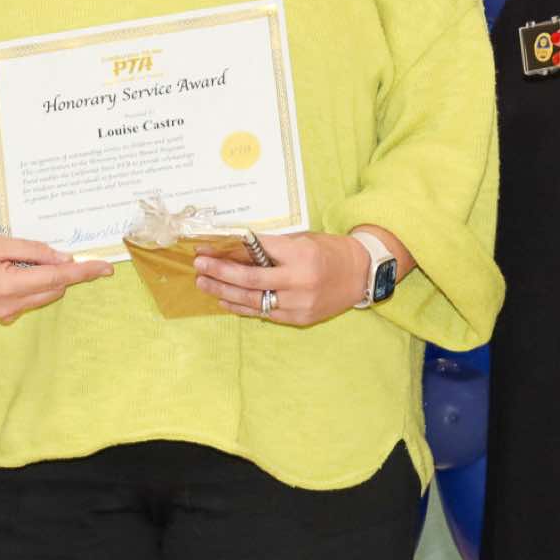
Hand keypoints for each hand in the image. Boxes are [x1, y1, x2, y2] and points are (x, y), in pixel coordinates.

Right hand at [0, 227, 112, 323]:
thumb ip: (33, 251)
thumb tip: (63, 258)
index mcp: (8, 286)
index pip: (57, 278)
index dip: (84, 272)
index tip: (106, 268)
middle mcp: (9, 306)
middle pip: (54, 288)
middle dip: (60, 269)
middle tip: (42, 250)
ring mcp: (5, 314)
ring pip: (44, 294)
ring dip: (45, 276)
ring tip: (16, 258)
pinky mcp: (2, 315)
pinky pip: (30, 298)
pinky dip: (32, 283)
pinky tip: (12, 269)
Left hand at [193, 232, 367, 326]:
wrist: (360, 274)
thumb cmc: (328, 251)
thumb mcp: (301, 240)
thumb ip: (271, 247)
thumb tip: (233, 249)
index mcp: (300, 254)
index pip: (256, 249)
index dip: (228, 249)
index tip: (207, 247)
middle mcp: (299, 280)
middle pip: (250, 278)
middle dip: (220, 272)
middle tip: (199, 266)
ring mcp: (299, 303)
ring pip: (253, 300)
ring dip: (225, 291)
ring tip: (204, 283)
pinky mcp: (300, 318)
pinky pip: (265, 313)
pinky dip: (242, 306)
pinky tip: (225, 300)